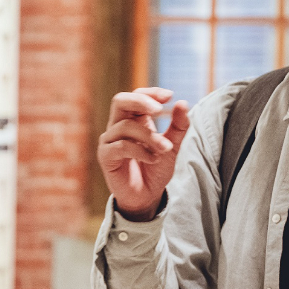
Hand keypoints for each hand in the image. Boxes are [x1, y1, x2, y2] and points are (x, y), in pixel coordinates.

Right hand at [98, 88, 190, 219]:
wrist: (147, 196)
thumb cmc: (155, 168)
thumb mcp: (172, 146)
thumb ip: (178, 126)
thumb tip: (183, 103)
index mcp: (134, 119)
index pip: (137, 96)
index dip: (151, 92)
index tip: (169, 96)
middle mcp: (119, 126)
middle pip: (120, 100)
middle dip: (140, 101)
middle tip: (159, 110)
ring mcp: (110, 140)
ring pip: (126, 126)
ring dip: (149, 136)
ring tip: (165, 149)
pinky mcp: (105, 156)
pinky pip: (121, 146)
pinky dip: (141, 151)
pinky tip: (153, 159)